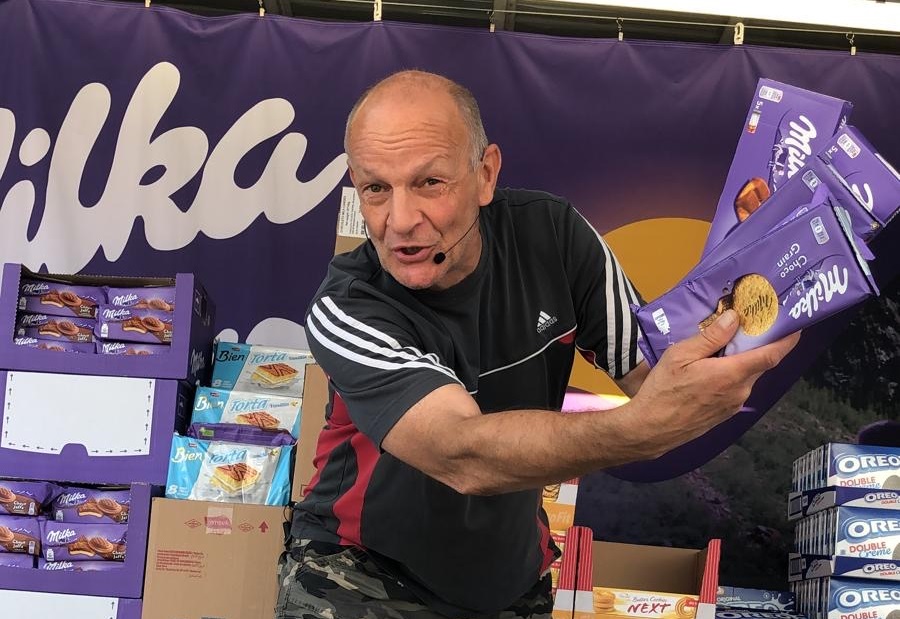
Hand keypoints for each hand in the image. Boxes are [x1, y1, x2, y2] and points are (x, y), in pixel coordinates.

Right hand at [628, 309, 800, 456]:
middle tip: (745, 326)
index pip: (772, 354)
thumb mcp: (680, 356)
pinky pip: (736, 388)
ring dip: (739, 361)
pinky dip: (730, 375)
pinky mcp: (725, 414)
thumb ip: (710, 337)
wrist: (650, 429)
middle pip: (758, 363)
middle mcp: (739, 391)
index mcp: (731, 374)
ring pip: (746, 376)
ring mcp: (734, 405)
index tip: (795, 324)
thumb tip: (734, 318)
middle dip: (756, 345)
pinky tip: (709, 370)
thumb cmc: (662, 391)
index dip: (787, 338)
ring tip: (718, 348)